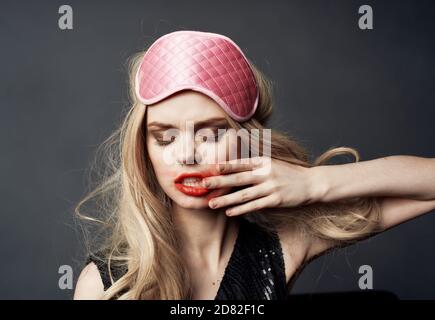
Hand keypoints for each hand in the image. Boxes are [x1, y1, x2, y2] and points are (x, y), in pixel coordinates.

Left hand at [202, 156, 320, 215]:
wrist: (311, 183)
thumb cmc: (288, 173)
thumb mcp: (272, 164)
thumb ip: (254, 165)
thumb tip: (233, 168)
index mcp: (263, 161)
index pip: (240, 163)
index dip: (224, 166)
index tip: (208, 168)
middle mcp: (265, 173)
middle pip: (238, 178)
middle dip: (219, 181)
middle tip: (203, 184)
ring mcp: (271, 187)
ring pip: (244, 194)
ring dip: (226, 200)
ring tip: (211, 203)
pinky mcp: (276, 200)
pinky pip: (255, 206)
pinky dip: (241, 209)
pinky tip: (229, 212)